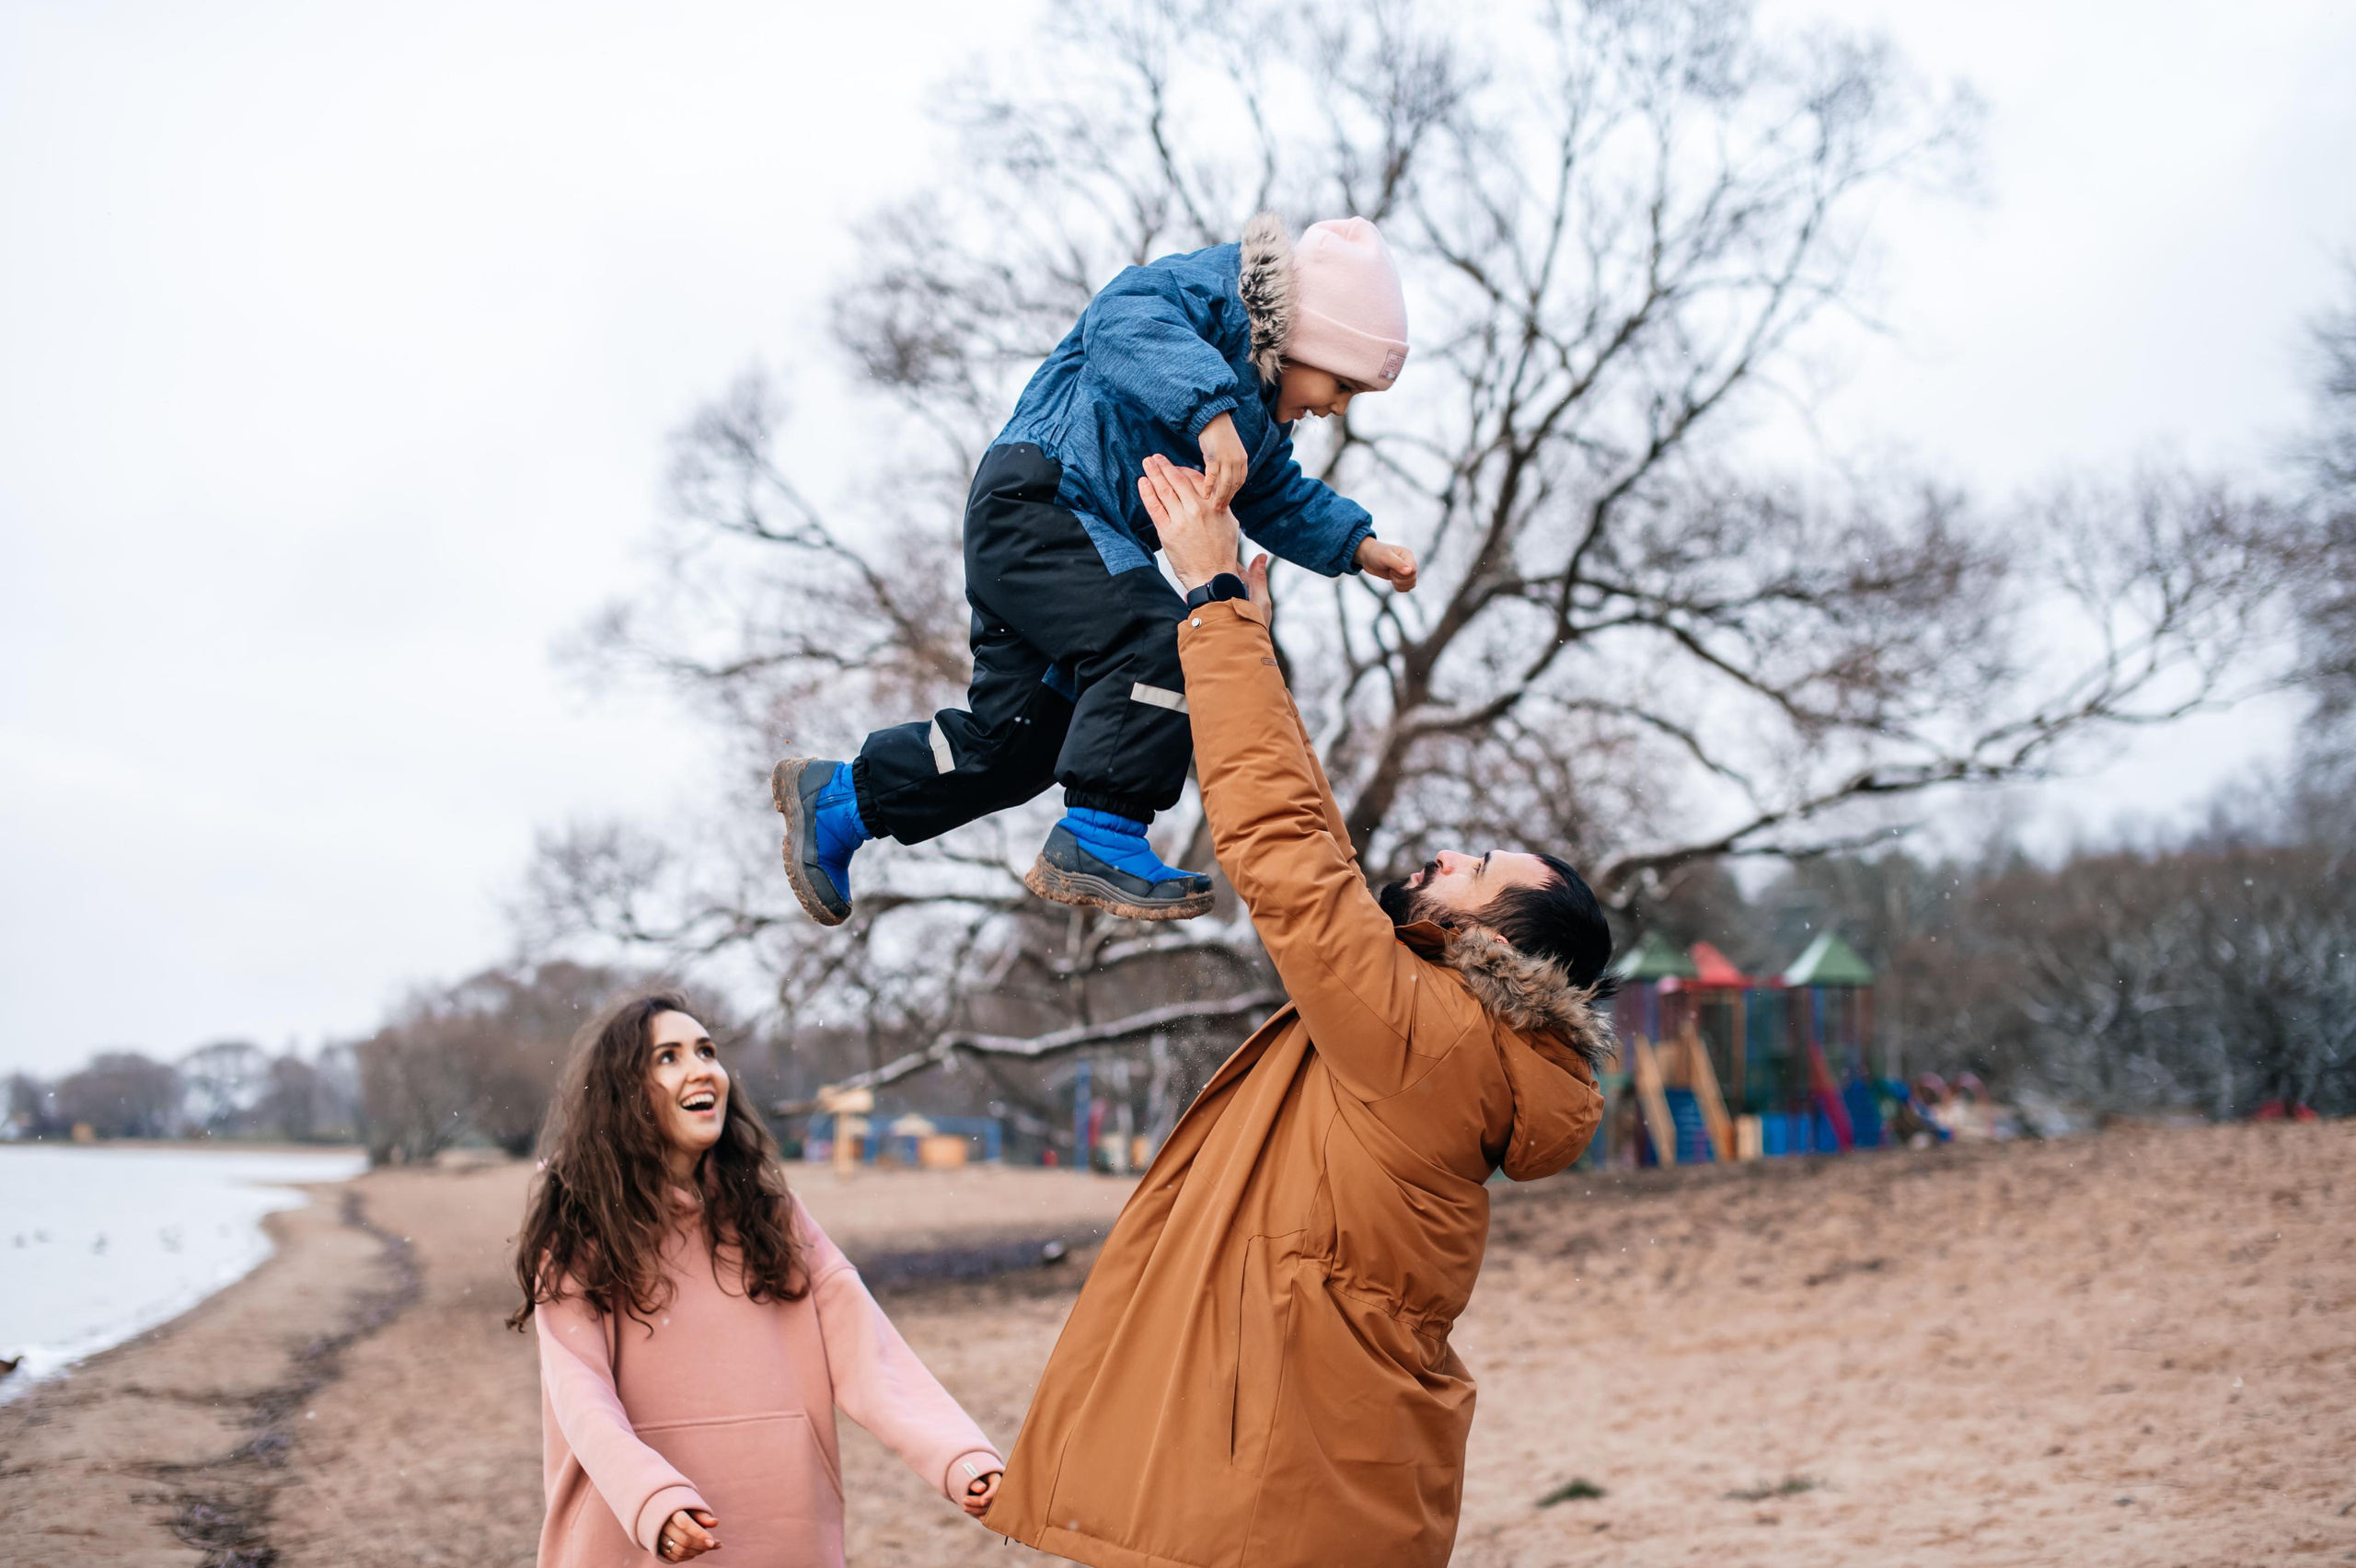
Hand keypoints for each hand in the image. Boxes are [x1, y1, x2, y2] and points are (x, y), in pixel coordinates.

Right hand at [658, 1508, 719, 1560]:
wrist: (666, 1514)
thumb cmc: (684, 1510)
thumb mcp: (693, 1508)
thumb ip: (703, 1516)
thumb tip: (715, 1523)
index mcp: (672, 1512)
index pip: (685, 1524)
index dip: (700, 1534)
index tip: (713, 1542)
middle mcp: (663, 1525)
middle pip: (684, 1540)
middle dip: (702, 1545)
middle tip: (714, 1544)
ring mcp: (660, 1538)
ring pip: (680, 1551)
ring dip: (697, 1552)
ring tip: (708, 1547)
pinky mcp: (660, 1547)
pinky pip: (675, 1557)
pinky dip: (689, 1556)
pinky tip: (697, 1551)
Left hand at [961, 1469, 1002, 1518]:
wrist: (971, 1482)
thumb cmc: (971, 1476)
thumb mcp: (972, 1475)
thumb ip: (975, 1482)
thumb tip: (981, 1489)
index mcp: (996, 1480)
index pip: (997, 1488)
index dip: (990, 1496)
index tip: (982, 1502)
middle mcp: (998, 1491)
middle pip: (992, 1501)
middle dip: (978, 1503)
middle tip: (965, 1500)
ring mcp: (994, 1501)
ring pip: (988, 1510)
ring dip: (976, 1510)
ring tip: (964, 1506)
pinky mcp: (989, 1509)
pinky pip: (986, 1515)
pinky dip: (979, 1515)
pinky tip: (974, 1514)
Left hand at [1136, 453, 1241, 591]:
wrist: (1213, 575)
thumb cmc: (1222, 552)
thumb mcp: (1229, 522)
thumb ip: (1219, 505)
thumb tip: (1211, 493)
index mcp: (1213, 504)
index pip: (1194, 478)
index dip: (1180, 469)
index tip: (1173, 466)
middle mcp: (1197, 509)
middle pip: (1177, 480)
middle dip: (1164, 466)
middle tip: (1155, 457)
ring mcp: (1181, 520)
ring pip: (1164, 491)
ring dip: (1153, 474)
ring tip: (1147, 463)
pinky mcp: (1168, 532)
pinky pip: (1155, 508)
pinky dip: (1147, 493)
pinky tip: (1143, 483)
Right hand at [1196, 412, 1248, 511]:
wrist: (1213, 418)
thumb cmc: (1218, 434)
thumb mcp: (1228, 449)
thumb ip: (1229, 462)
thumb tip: (1223, 475)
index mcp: (1242, 460)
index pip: (1239, 482)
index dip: (1232, 494)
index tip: (1226, 501)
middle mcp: (1237, 461)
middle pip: (1233, 486)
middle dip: (1227, 499)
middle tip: (1220, 510)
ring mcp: (1227, 460)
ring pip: (1225, 484)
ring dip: (1220, 497)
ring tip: (1214, 507)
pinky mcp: (1215, 458)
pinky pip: (1213, 476)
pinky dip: (1209, 487)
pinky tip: (1205, 495)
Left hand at [1355, 537, 1417, 591]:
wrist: (1367, 556)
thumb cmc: (1376, 554)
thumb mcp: (1385, 557)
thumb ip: (1397, 564)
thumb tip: (1410, 571)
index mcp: (1408, 555)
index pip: (1413, 570)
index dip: (1402, 575)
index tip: (1391, 570)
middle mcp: (1409, 562)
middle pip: (1412, 579)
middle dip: (1400, 580)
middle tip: (1390, 572)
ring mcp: (1406, 570)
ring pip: (1411, 584)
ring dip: (1399, 584)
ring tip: (1391, 575)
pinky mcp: (1402, 577)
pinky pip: (1407, 587)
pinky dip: (1399, 587)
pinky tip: (1392, 580)